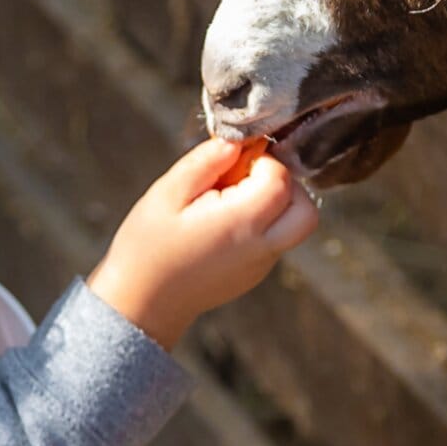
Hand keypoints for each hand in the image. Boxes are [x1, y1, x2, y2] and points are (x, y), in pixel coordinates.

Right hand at [88, 137, 318, 349]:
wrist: (140, 303)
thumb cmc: (148, 246)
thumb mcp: (167, 193)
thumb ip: (205, 162)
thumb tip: (237, 142)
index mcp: (241, 224)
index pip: (282, 180)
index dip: (262, 161)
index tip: (232, 161)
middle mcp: (261, 248)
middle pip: (306, 209)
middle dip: (285, 184)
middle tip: (245, 178)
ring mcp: (262, 266)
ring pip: (296, 225)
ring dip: (275, 203)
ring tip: (230, 199)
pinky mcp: (255, 274)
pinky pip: (278, 240)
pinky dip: (264, 222)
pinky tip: (224, 221)